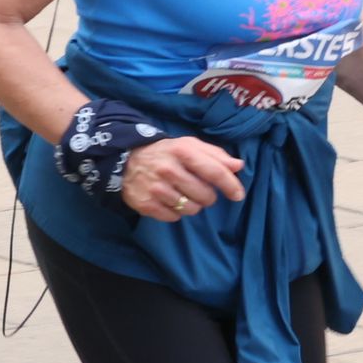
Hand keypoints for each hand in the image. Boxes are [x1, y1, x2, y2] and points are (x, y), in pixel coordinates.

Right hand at [124, 138, 244, 222]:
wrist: (125, 160)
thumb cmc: (166, 153)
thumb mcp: (189, 146)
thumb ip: (215, 155)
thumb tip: (238, 166)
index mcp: (182, 151)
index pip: (215, 171)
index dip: (230, 185)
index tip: (237, 195)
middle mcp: (168, 169)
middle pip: (205, 196)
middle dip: (207, 196)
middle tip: (198, 190)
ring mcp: (155, 188)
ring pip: (191, 209)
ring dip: (192, 205)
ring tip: (183, 195)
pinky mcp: (146, 204)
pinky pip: (174, 217)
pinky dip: (175, 212)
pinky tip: (169, 201)